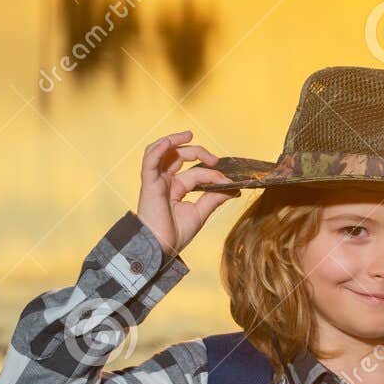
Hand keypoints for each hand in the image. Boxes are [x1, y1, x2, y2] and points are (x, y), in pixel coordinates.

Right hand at [135, 131, 239, 259]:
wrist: (161, 248)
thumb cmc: (175, 234)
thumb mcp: (200, 213)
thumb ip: (214, 198)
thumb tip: (234, 188)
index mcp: (176, 188)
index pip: (196, 173)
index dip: (213, 175)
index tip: (231, 182)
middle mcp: (165, 181)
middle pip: (179, 156)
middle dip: (198, 152)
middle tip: (215, 160)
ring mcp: (156, 180)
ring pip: (161, 151)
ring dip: (174, 140)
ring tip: (189, 134)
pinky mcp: (149, 183)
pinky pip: (150, 160)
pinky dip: (159, 148)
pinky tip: (170, 142)